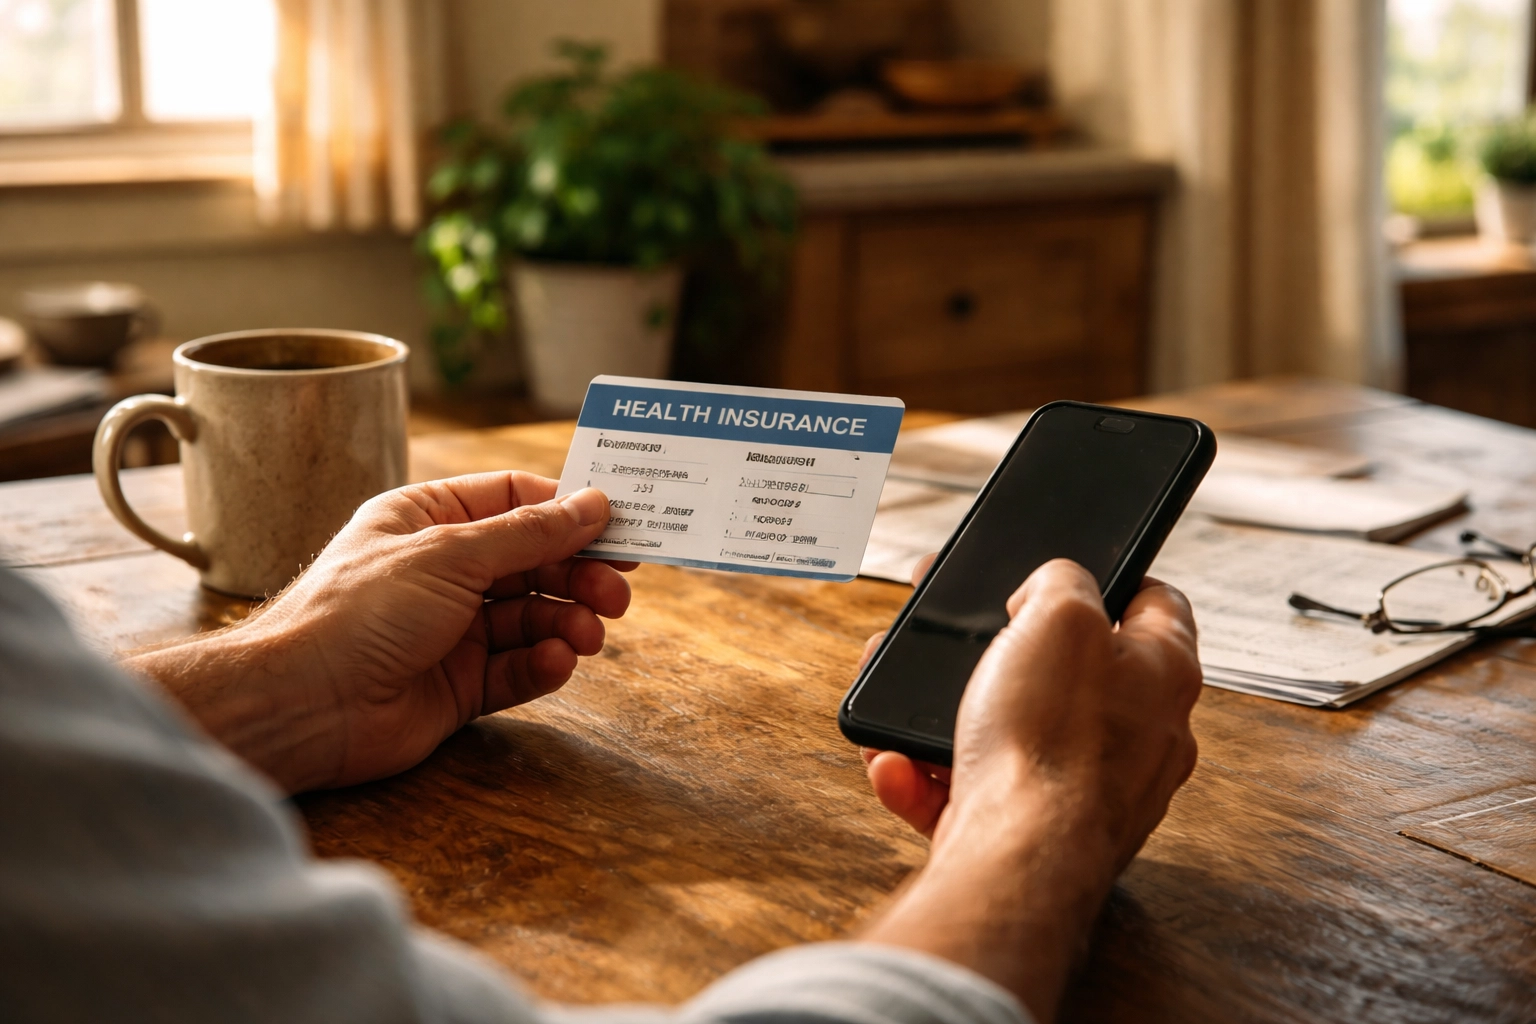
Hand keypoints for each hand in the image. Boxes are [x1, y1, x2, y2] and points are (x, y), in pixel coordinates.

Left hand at [126, 473, 634, 793]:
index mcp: (428, 520)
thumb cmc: (359, 612)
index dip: (569, 513)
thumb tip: (594, 503)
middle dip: (578, 576)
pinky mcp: (459, 686)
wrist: (302, 705)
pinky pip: (518, 668)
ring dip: (567, 622)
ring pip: (533, 617)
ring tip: (588, 636)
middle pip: (533, 563)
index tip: (621, 527)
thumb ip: (529, 533)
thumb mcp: (451, 555)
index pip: (515, 501)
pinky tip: (558, 662)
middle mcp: (443, 572)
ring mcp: (452, 630)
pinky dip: (544, 664)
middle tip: (618, 593)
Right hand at [858, 557, 1201, 1022]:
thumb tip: (1050, 589)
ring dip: (946, 716)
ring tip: (900, 707)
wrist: (1019, 861)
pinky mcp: (1037, 832)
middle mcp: (1141, 736)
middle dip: (997, 650)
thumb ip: (1060, 581)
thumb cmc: (1052, 742)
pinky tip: (898, 766)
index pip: (1156, 603)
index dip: (1110, 576)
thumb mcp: (1059, 614)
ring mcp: (1090, 790)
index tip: (1066, 573)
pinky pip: (976, 791)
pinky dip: (930, 778)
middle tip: (956, 636)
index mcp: (1164, 674)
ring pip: (1010, 733)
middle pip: (1068, 671)